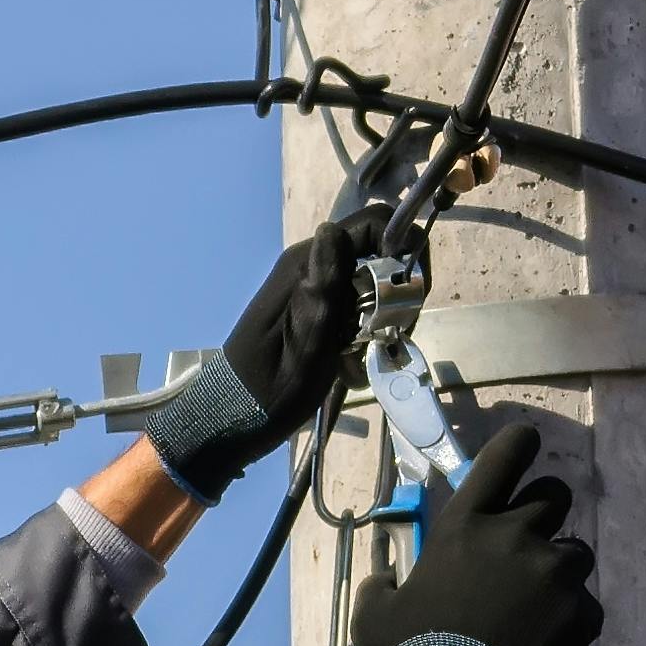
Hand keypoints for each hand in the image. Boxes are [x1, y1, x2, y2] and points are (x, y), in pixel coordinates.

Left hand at [144, 205, 390, 499]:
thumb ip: (322, 290)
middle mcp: (307, 266)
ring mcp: (306, 287)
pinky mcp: (306, 308)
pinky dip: (357, 332)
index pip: (369, 226)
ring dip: (376, 317)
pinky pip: (346, 306)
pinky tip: (349, 364)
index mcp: (305, 266)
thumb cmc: (269, 392)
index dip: (402, 246)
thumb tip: (333, 231)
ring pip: (363, 284)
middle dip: (392, 291)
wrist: (230, 419)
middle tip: (393, 332)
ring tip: (367, 355)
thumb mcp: (305, 347)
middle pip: (371, 255)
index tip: (415, 289)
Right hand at [351, 421, 602, 645]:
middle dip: (548, 512)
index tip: (528, 445)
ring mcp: (554, 572)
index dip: (521, 444)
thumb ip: (384, 585)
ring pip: (577, 554)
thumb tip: (385, 580)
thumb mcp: (376, 613)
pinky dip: (572, 623)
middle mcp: (515, 535)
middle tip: (532, 543)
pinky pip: (587, 606)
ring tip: (540, 609)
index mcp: (465, 524)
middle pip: (556, 495)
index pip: (506, 454)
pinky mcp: (580, 611)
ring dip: (560, 574)